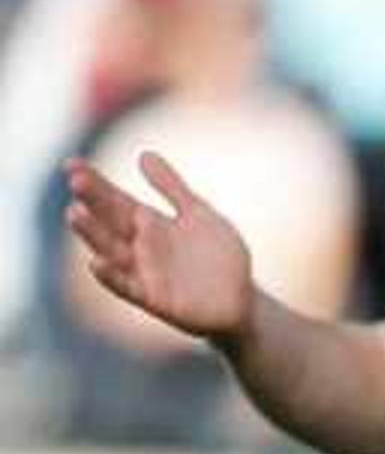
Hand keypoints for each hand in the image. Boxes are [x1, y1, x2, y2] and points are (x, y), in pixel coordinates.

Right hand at [63, 152, 256, 343]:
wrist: (243, 300)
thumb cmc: (219, 256)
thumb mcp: (198, 214)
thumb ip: (172, 187)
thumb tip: (144, 153)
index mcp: (147, 223)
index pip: (114, 198)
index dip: (95, 182)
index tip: (72, 163)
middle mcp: (138, 246)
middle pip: (109, 220)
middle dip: (92, 201)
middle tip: (76, 180)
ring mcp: (144, 272)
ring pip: (111, 251)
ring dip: (93, 234)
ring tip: (75, 212)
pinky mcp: (154, 299)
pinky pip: (127, 287)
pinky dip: (111, 277)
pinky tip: (96, 262)